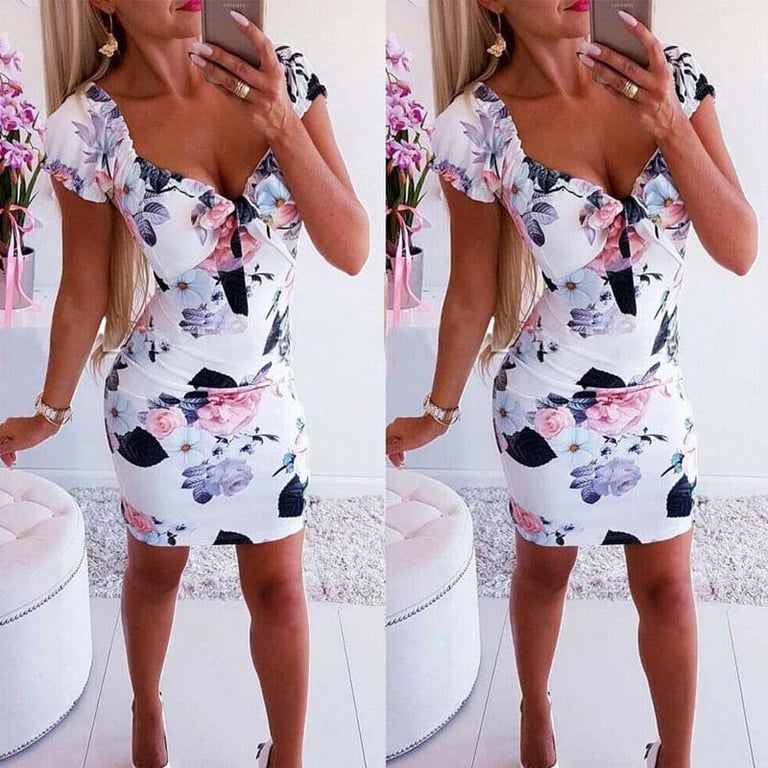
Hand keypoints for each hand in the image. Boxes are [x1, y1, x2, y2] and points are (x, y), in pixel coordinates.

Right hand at [0, 415, 59, 467]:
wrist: (46, 425)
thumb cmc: (33, 432)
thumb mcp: (15, 445)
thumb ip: (3, 450)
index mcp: (3, 428)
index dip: (1, 454)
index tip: (5, 460)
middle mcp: (7, 425)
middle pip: (2, 441)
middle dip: (5, 453)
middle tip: (9, 462)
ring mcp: (15, 424)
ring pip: (8, 439)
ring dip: (11, 450)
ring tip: (14, 459)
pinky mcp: (22, 425)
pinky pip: (14, 436)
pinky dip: (15, 444)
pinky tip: (19, 450)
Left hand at [187, 15, 296, 143]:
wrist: (282, 124)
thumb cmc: (275, 93)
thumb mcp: (274, 75)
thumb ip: (259, 61)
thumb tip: (233, 43)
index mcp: (275, 71)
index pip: (264, 47)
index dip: (251, 31)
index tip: (234, 17)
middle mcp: (268, 85)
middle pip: (240, 67)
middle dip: (219, 54)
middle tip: (201, 44)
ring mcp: (258, 100)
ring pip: (231, 82)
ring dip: (211, 68)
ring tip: (196, 57)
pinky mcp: (248, 110)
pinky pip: (228, 94)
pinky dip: (216, 82)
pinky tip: (205, 72)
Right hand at [386, 414, 448, 467]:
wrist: (434, 425)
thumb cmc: (421, 433)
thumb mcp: (404, 445)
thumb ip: (392, 449)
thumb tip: (384, 452)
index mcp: (392, 428)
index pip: (383, 443)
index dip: (386, 453)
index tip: (389, 459)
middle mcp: (396, 424)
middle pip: (389, 441)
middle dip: (393, 453)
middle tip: (397, 462)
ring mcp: (402, 424)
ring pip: (396, 439)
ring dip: (398, 450)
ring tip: (402, 459)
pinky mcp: (409, 426)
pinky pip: (402, 437)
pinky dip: (403, 444)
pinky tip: (407, 449)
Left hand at [576, 13, 683, 141]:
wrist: (669, 123)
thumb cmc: (663, 93)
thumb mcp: (663, 74)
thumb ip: (649, 61)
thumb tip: (627, 43)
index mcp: (664, 70)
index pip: (652, 45)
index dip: (638, 30)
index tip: (623, 17)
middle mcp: (655, 84)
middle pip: (627, 66)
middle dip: (606, 54)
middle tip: (589, 44)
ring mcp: (643, 98)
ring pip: (618, 81)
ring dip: (599, 68)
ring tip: (584, 57)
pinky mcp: (633, 109)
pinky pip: (615, 93)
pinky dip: (603, 82)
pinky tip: (593, 72)